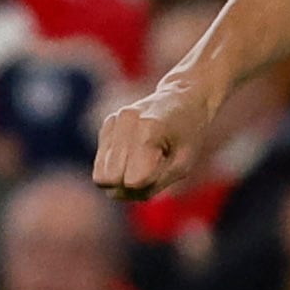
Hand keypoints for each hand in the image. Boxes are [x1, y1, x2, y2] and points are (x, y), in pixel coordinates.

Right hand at [94, 75, 221, 198]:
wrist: (183, 98)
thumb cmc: (189, 133)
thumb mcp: (184, 163)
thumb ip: (157, 181)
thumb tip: (125, 192)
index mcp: (148, 130)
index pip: (131, 180)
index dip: (146, 185)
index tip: (162, 171)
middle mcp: (125, 123)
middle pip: (107, 180)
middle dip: (127, 188)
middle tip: (151, 174)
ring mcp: (113, 122)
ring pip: (99, 174)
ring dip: (120, 179)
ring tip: (143, 166)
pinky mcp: (106, 125)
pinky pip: (101, 163)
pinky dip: (117, 167)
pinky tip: (135, 156)